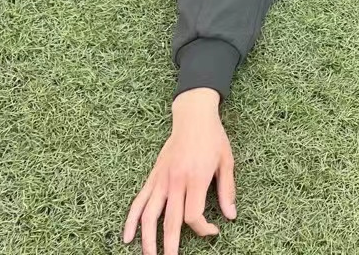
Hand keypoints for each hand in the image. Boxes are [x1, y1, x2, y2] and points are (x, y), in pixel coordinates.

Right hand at [123, 88, 235, 254]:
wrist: (193, 116)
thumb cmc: (213, 138)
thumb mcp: (227, 162)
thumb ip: (227, 190)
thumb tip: (231, 216)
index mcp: (196, 178)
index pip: (193, 215)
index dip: (203, 229)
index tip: (213, 231)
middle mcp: (175, 181)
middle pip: (170, 221)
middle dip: (170, 246)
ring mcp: (161, 180)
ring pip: (149, 215)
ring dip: (148, 239)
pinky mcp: (153, 177)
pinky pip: (138, 201)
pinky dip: (130, 220)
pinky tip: (127, 237)